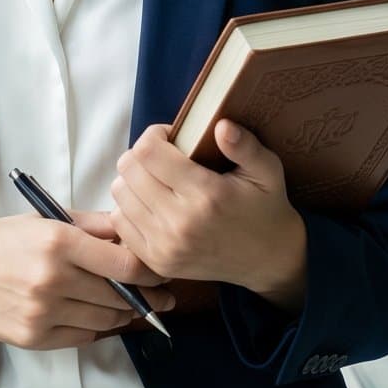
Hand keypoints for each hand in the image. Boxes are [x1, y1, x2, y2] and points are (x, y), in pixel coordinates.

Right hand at [0, 213, 176, 350]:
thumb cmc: (3, 241)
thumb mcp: (45, 220)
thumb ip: (93, 225)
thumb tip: (135, 230)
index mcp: (58, 242)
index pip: (125, 265)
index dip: (152, 272)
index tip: (162, 273)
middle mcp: (52, 278)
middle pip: (120, 296)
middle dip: (145, 297)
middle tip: (160, 296)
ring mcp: (43, 312)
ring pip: (106, 319)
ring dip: (123, 313)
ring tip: (128, 305)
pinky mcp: (34, 338)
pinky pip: (84, 336)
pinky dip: (97, 327)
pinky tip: (96, 315)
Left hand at [109, 120, 305, 303]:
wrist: (268, 260)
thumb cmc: (265, 207)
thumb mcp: (267, 171)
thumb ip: (245, 146)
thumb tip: (221, 126)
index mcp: (207, 194)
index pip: (149, 151)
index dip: (154, 135)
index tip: (170, 137)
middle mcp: (181, 222)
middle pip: (129, 169)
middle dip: (141, 154)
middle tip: (162, 157)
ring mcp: (165, 245)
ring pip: (120, 193)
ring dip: (133, 179)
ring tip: (156, 179)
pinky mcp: (157, 261)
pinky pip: (120, 222)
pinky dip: (129, 207)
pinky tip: (151, 203)